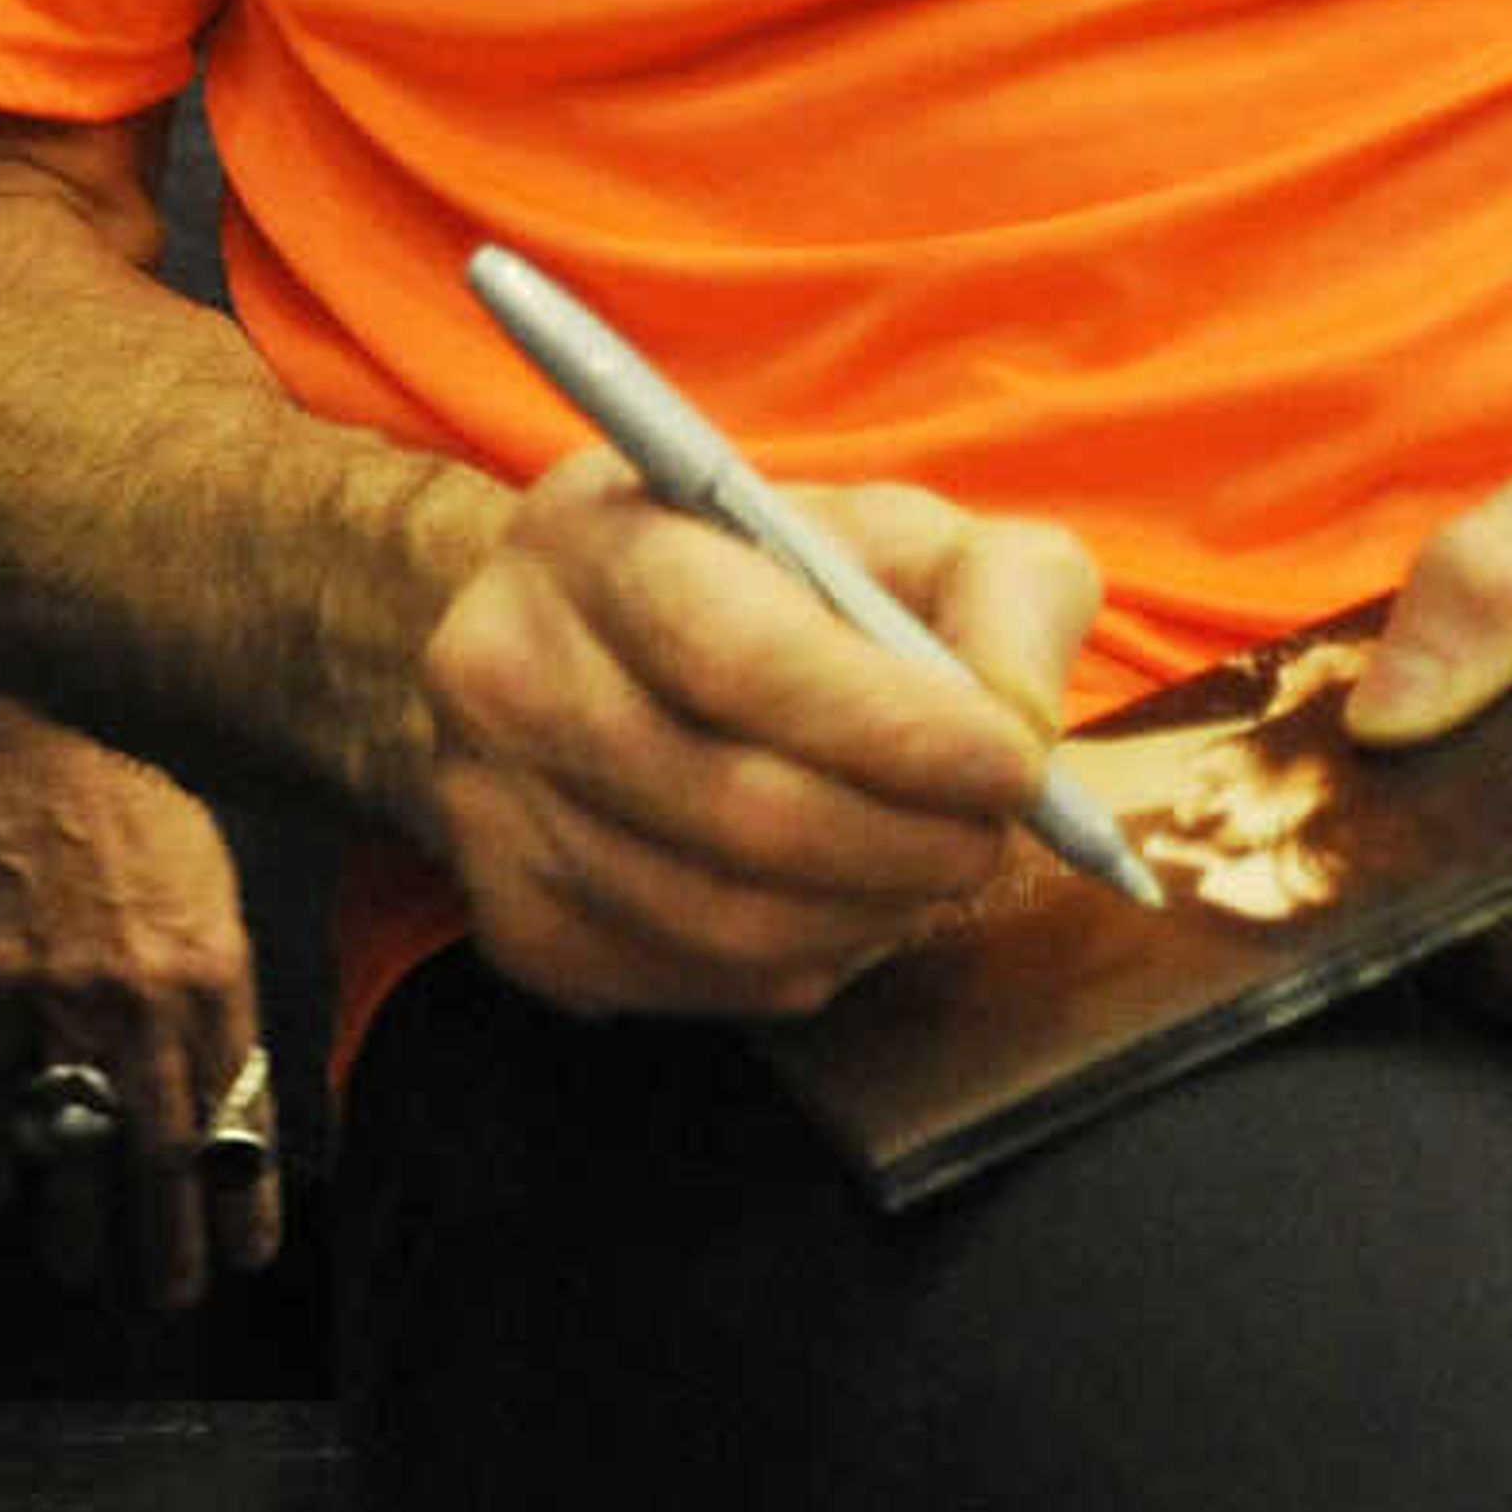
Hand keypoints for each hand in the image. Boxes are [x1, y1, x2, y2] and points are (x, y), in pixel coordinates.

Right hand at [0, 698, 280, 1311]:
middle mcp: (145, 1002)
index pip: (238, 1114)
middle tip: (173, 1300)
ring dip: (81, 1218)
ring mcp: (61, 997)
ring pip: (76, 1136)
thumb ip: (227, 987)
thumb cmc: (161, 800)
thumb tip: (239, 1072)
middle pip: (162, 1148)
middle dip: (170, 1239)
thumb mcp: (224, 889)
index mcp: (218, 976)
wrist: (67, 734)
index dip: (242, 1194)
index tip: (249, 1253)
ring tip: (86, 1276)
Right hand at [419, 447, 1102, 1019]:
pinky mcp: (514, 927)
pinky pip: (695, 980)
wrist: (585, 637)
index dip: (892, 728)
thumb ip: (996, 593)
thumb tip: (1019, 725)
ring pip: (723, 918)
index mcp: (598, 537)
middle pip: (736, 807)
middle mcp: (509, 671)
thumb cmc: (770, 577)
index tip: (1014, 766)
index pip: (740, 657)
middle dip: (906, 839)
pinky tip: (845, 904)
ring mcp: (492, 812)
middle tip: (997, 838)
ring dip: (870, 913)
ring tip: (935, 871)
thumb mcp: (898, 531)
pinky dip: (806, 959)